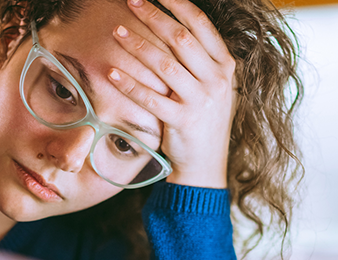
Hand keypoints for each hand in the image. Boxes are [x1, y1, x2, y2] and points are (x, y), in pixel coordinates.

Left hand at [110, 0, 236, 188]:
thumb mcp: (212, 86)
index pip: (200, 25)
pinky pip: (151, 98)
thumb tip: (172, 24)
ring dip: (138, 45)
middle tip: (130, 1)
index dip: (177, 3)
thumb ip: (199, 59)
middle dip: (153, 16)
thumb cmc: (203, 120)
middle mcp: (217, 81)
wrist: (206, 164)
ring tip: (116, 31)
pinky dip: (130, 84)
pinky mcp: (183, 122)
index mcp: (225, 66)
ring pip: (165, 65)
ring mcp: (202, 102)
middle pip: (181, 38)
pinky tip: (111, 72)